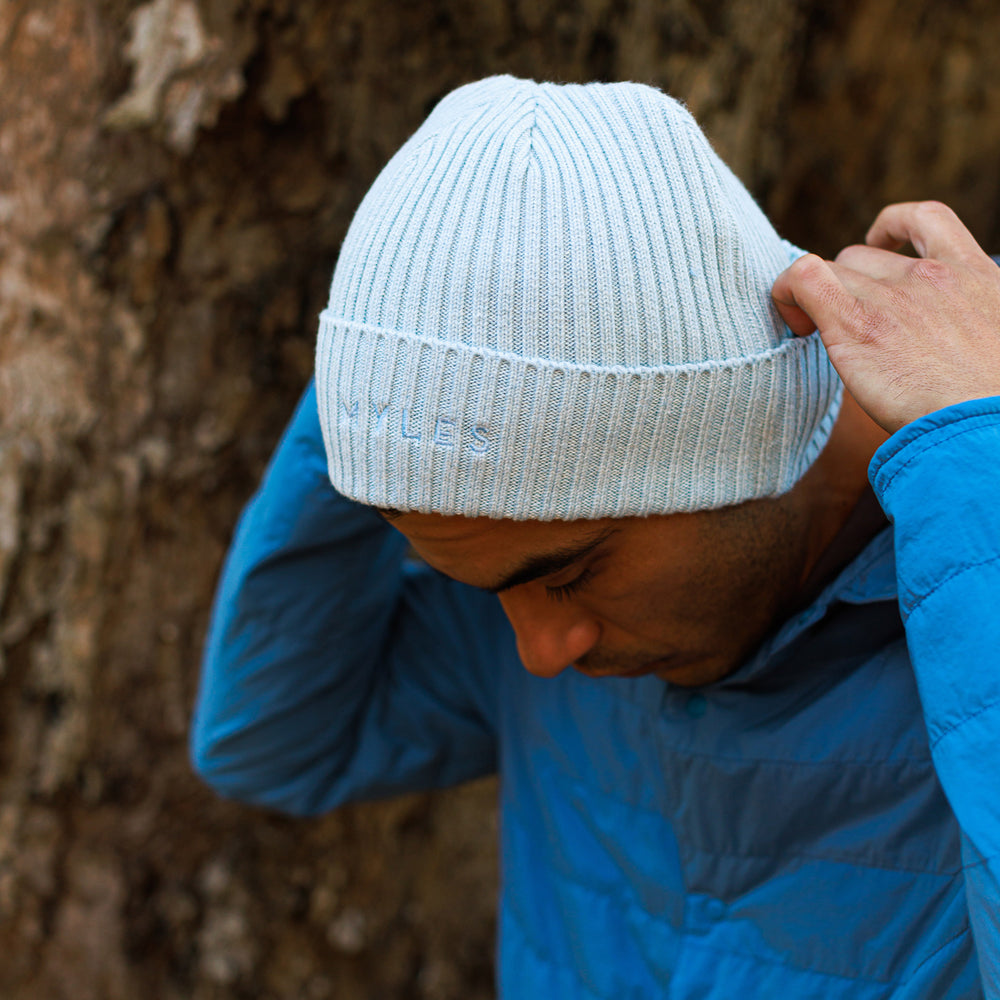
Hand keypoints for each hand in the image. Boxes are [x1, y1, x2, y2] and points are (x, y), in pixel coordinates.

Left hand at [772, 201, 999, 433]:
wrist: (983, 426)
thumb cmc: (988, 403)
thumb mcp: (994, 340)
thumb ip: (964, 323)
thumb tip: (945, 343)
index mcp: (973, 273)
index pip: (927, 219)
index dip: (892, 227)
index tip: (880, 249)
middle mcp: (928, 275)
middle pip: (860, 258)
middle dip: (846, 286)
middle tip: (843, 328)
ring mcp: (890, 296)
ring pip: (831, 271)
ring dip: (815, 298)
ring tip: (813, 333)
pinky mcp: (855, 324)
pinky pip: (804, 279)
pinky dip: (786, 290)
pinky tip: (795, 323)